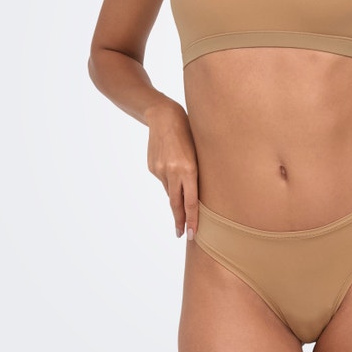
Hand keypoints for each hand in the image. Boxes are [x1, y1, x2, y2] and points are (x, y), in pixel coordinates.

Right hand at [145, 102, 198, 240]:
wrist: (163, 116)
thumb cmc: (189, 133)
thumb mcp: (199, 153)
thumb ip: (195, 174)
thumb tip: (193, 195)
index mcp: (188, 169)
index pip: (191, 202)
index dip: (192, 220)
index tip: (192, 234)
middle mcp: (173, 172)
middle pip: (176, 203)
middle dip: (180, 221)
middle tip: (183, 234)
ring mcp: (160, 170)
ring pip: (170, 190)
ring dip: (176, 196)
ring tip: (181, 190)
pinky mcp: (152, 167)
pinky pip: (163, 180)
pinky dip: (169, 179)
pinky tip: (171, 166)